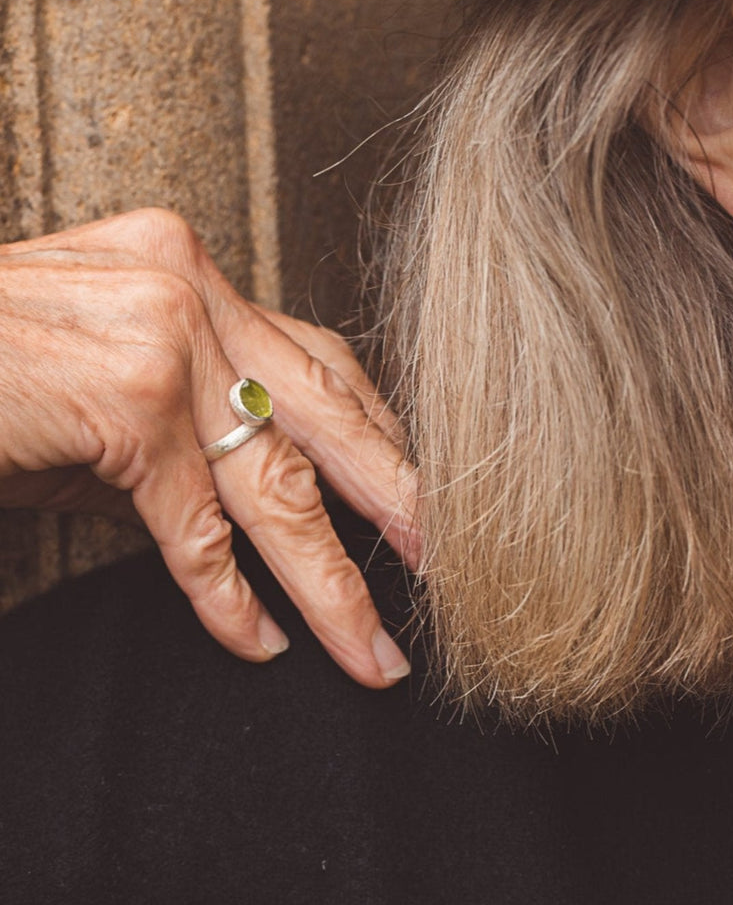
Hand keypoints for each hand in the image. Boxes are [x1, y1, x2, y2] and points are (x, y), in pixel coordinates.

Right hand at [0, 208, 415, 685]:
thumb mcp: (99, 384)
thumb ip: (185, 430)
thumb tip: (251, 513)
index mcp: (192, 272)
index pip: (318, 359)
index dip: (374, 433)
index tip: (412, 489)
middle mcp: (191, 290)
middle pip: (326, 413)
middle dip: (392, 497)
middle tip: (447, 560)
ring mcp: (165, 341)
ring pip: (275, 484)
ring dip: (328, 580)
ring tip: (372, 645)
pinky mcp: (127, 404)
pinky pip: (195, 527)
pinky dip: (225, 596)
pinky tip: (258, 641)